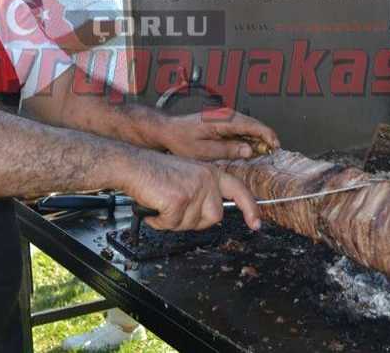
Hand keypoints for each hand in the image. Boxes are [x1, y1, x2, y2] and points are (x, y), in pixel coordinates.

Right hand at [122, 151, 261, 231]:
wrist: (133, 165)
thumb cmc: (155, 172)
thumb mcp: (188, 176)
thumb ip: (204, 193)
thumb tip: (213, 215)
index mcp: (211, 173)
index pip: (239, 190)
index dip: (250, 209)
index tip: (256, 224)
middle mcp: (207, 180)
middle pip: (214, 217)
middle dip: (194, 220)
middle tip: (176, 207)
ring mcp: (194, 190)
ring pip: (191, 224)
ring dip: (173, 221)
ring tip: (162, 202)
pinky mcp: (179, 200)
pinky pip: (172, 225)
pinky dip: (160, 221)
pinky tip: (154, 205)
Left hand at [159, 108, 279, 161]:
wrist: (168, 130)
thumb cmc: (181, 139)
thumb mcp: (203, 151)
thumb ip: (227, 150)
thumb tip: (249, 150)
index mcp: (222, 120)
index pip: (252, 125)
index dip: (267, 135)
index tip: (275, 145)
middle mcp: (225, 115)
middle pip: (254, 124)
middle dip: (266, 136)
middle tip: (273, 151)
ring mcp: (224, 117)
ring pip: (249, 125)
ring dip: (258, 136)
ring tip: (264, 150)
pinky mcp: (222, 121)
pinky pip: (241, 127)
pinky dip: (249, 136)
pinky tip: (250, 146)